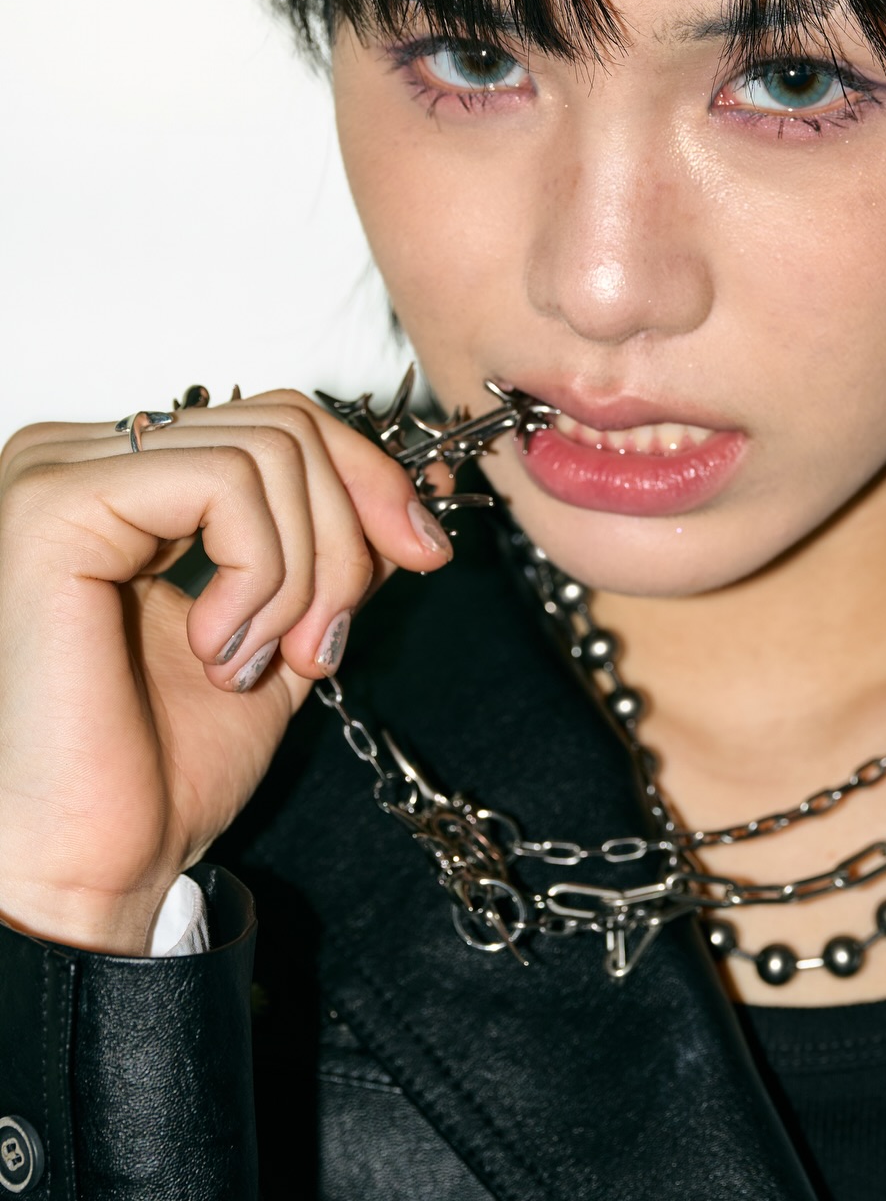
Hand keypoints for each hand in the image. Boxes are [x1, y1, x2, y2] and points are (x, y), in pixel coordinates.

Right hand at [0, 389, 452, 954]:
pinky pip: (225, 483)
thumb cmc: (160, 768)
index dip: (367, 478)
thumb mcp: (286, 628)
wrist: (93, 865)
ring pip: (269, 451)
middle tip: (323, 643)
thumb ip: (338, 549)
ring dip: (301, 574)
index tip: (423, 552)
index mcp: (125, 481)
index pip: (278, 421)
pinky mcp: (56, 506)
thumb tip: (427, 485)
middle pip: (283, 425)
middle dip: (345, 534)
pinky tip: (216, 650)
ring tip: (258, 662)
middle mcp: (80, 458)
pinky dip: (260, 571)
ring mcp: (59, 473)